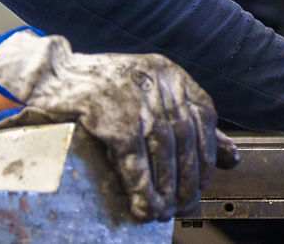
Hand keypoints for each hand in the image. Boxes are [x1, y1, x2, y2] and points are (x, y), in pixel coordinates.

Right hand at [0, 28, 237, 220]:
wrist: (51, 74)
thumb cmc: (105, 92)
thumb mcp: (152, 97)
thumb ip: (192, 123)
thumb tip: (231, 159)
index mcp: (171, 73)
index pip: (204, 115)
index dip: (207, 153)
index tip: (203, 182)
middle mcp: (157, 77)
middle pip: (184, 134)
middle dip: (187, 177)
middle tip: (184, 206)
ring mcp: (132, 91)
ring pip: (162, 146)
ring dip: (166, 185)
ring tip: (164, 211)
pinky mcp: (107, 109)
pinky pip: (131, 153)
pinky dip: (141, 183)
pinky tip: (143, 203)